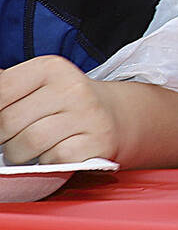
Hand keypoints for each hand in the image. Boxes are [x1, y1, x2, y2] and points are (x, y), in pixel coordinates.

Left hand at [0, 57, 117, 164]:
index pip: (1, 91)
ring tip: (31, 149)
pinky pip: (53, 159)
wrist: (114, 116)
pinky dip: (48, 162)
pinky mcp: (96, 143)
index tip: (2, 122)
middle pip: (8, 122)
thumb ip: (7, 87)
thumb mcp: (37, 85)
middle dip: (3, 138)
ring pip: (27, 144)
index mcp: (51, 68)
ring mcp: (87, 115)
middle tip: (14, 138)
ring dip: (20, 154)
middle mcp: (72, 88)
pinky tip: (56, 152)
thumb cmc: (63, 103)